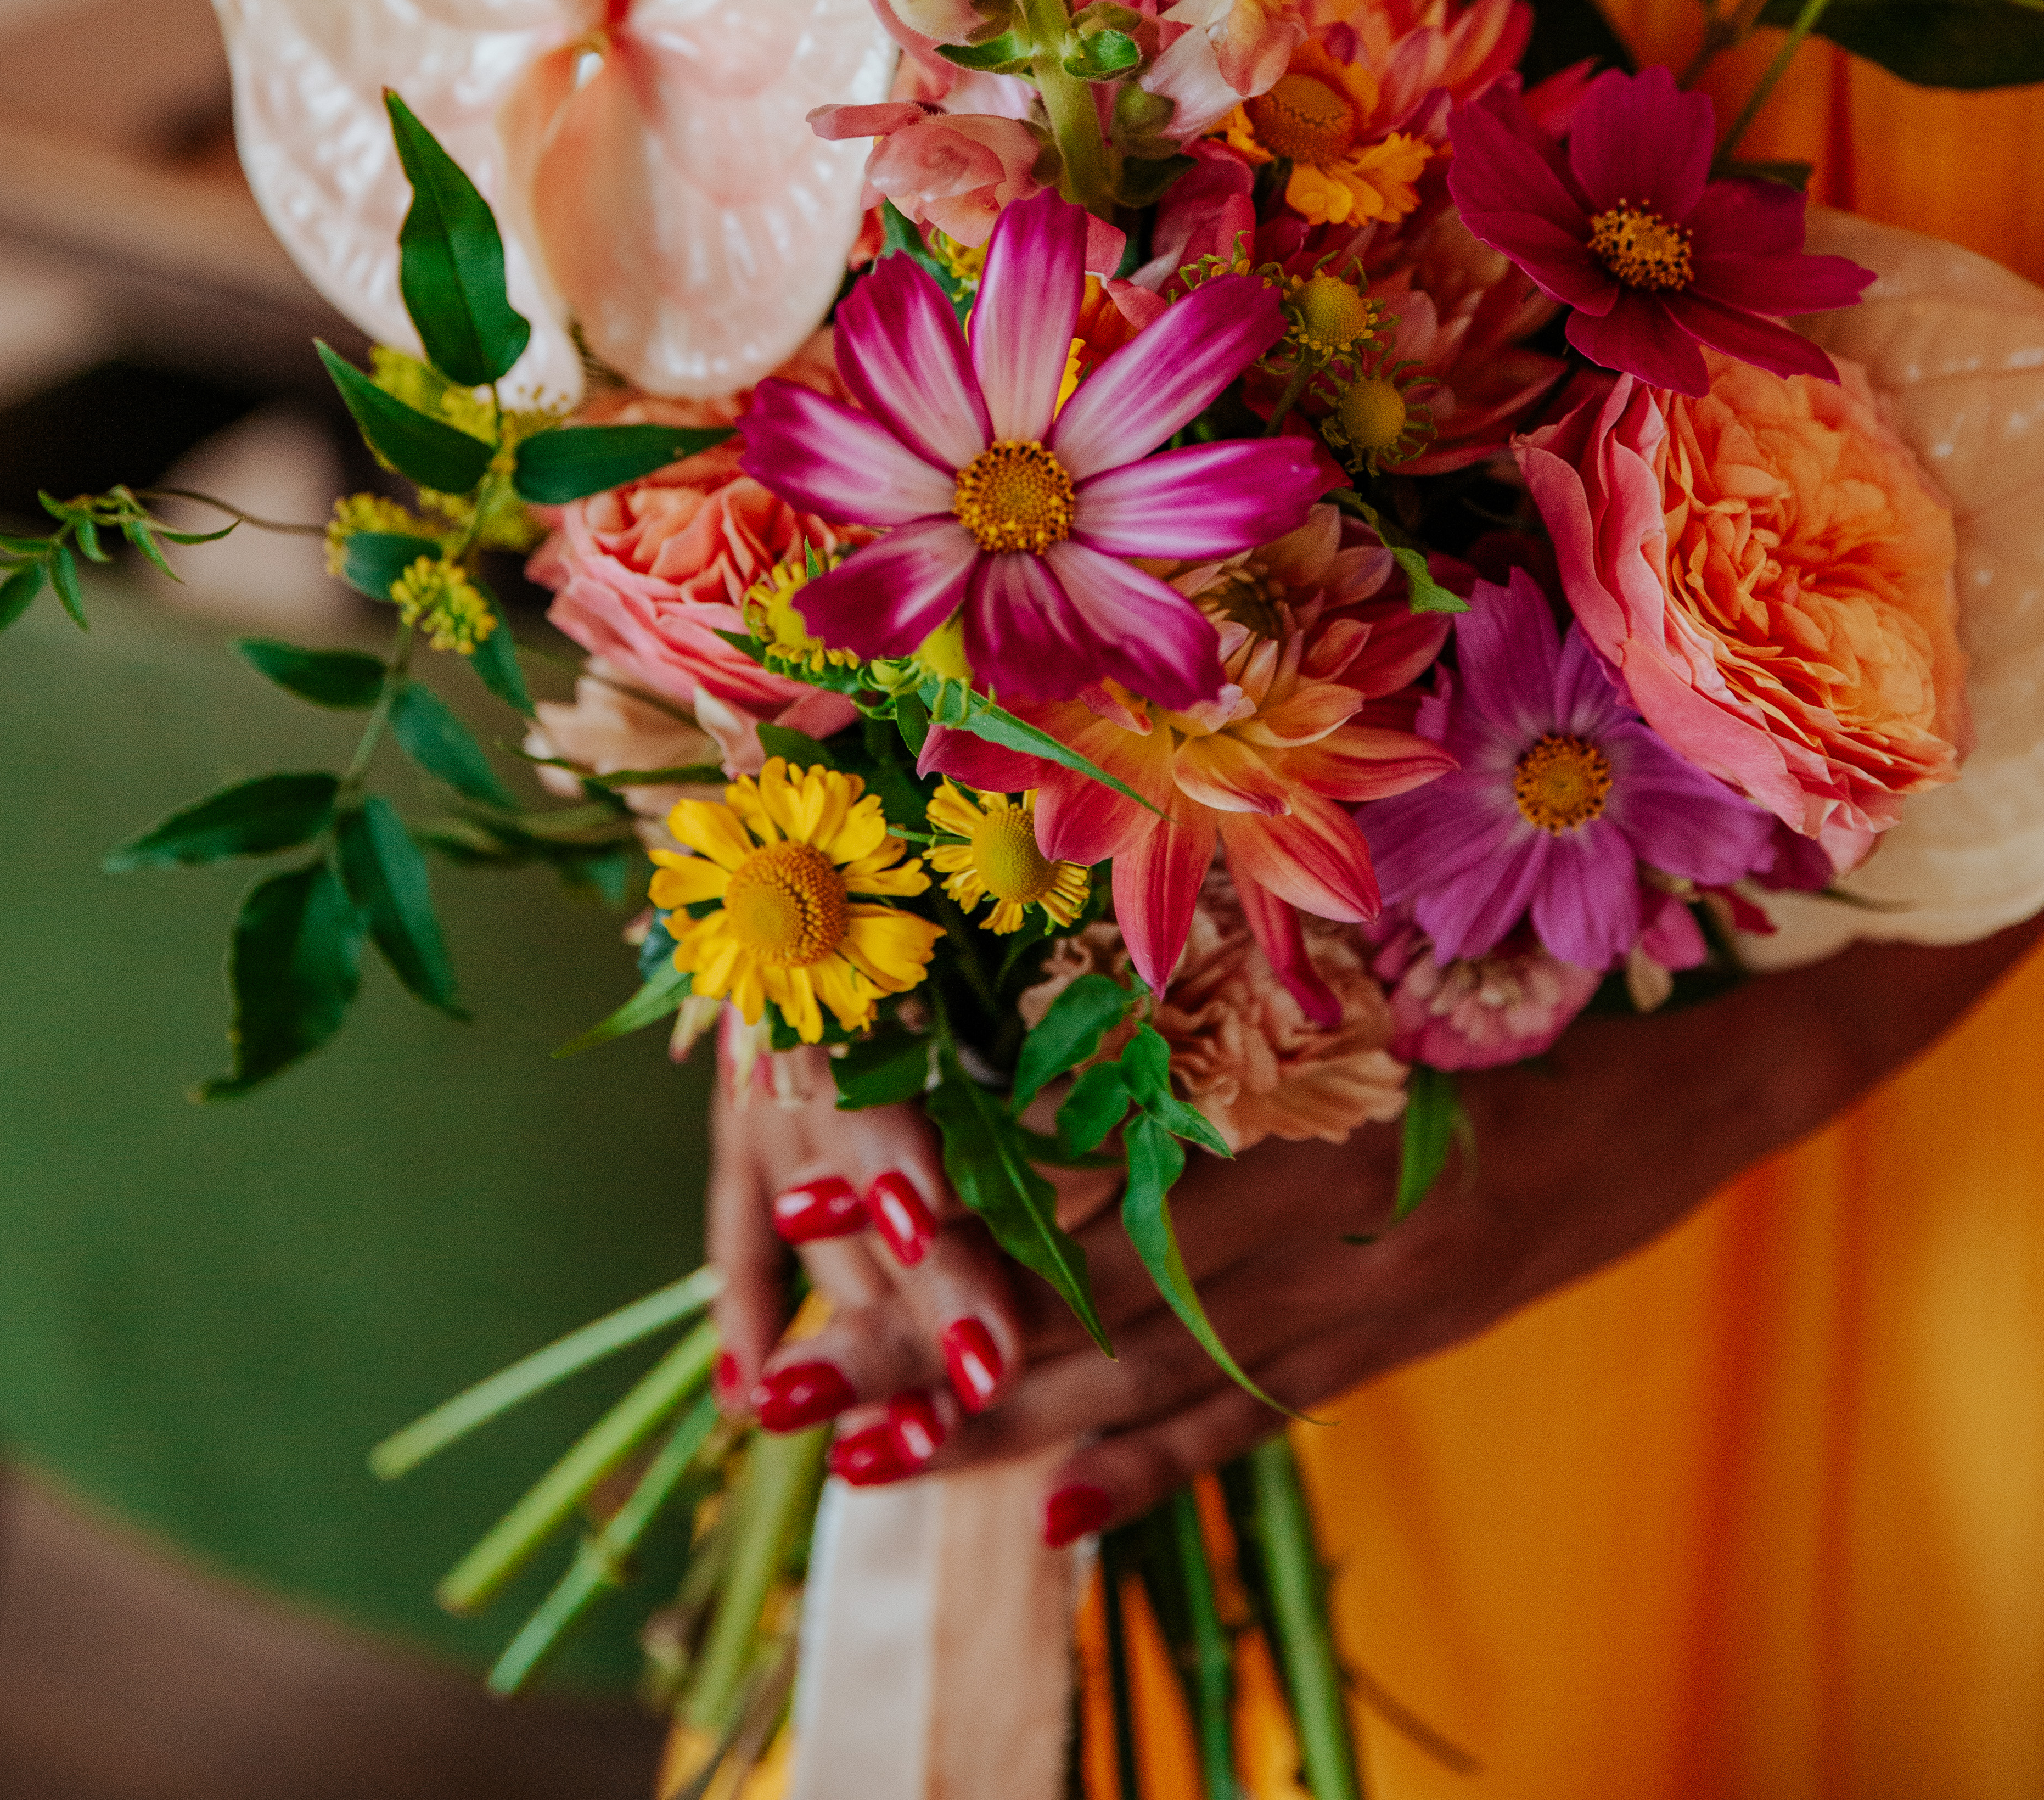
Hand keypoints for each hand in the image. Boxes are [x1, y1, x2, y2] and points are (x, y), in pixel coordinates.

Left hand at [715, 919, 2041, 1532]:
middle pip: (1090, 1284)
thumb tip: (1065, 1015)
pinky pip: (1258, 1418)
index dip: (947, 1190)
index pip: (1086, 1160)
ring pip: (1154, 1372)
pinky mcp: (1394, 1345)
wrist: (1690, 1086)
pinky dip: (1158, 1469)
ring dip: (1012, 1418)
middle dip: (940, 1332)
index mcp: (1299, 1101)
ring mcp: (1361, 1298)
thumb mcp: (1373, 978)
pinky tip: (1060, 1516)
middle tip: (803, 1371)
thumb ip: (1233, 1017)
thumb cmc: (1521, 992)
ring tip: (882, 1455)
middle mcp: (1319, 1213)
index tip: (823, 1203)